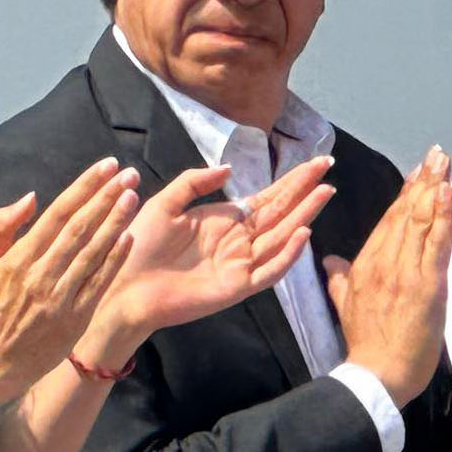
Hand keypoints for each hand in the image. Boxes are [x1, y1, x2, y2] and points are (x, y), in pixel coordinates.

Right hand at [0, 157, 142, 379]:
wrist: (0, 358)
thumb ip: (2, 225)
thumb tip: (32, 198)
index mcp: (20, 258)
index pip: (57, 214)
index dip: (83, 188)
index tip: (105, 166)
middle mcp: (42, 274)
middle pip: (79, 228)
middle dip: (105, 198)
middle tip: (128, 174)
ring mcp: (61, 297)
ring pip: (93, 253)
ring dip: (115, 223)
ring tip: (132, 197)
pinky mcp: (77, 317)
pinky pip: (100, 282)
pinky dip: (115, 259)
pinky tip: (130, 237)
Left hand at [82, 156, 333, 362]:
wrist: (123, 285)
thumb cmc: (139, 246)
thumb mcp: (165, 203)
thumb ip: (195, 182)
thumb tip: (230, 168)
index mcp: (223, 220)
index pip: (266, 198)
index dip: (290, 181)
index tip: (314, 163)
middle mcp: (238, 241)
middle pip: (280, 213)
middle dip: (305, 191)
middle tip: (329, 168)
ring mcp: (241, 265)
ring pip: (281, 237)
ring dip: (304, 215)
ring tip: (325, 192)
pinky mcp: (236, 287)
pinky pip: (269, 271)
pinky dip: (287, 255)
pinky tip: (303, 234)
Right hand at [325, 148, 451, 408]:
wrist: (376, 375)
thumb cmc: (367, 345)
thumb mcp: (345, 306)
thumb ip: (339, 279)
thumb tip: (330, 259)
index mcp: (365, 265)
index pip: (389, 222)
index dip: (405, 195)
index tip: (418, 173)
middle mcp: (382, 262)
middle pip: (404, 213)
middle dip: (422, 181)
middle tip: (435, 153)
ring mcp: (403, 271)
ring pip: (419, 221)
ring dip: (433, 188)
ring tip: (442, 162)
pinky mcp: (425, 285)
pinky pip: (435, 243)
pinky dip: (442, 216)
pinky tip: (447, 193)